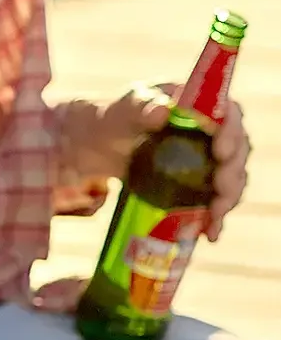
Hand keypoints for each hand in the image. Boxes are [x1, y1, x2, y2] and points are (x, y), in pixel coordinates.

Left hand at [55, 88, 249, 236]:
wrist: (100, 147)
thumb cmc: (115, 120)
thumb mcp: (123, 111)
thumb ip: (139, 106)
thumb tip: (162, 111)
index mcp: (198, 107)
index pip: (229, 114)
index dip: (232, 132)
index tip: (221, 151)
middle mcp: (210, 132)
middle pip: (238, 149)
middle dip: (233, 171)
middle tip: (221, 188)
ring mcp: (207, 158)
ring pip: (232, 177)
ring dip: (229, 197)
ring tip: (216, 215)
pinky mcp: (199, 183)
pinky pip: (216, 199)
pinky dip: (216, 216)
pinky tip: (210, 233)